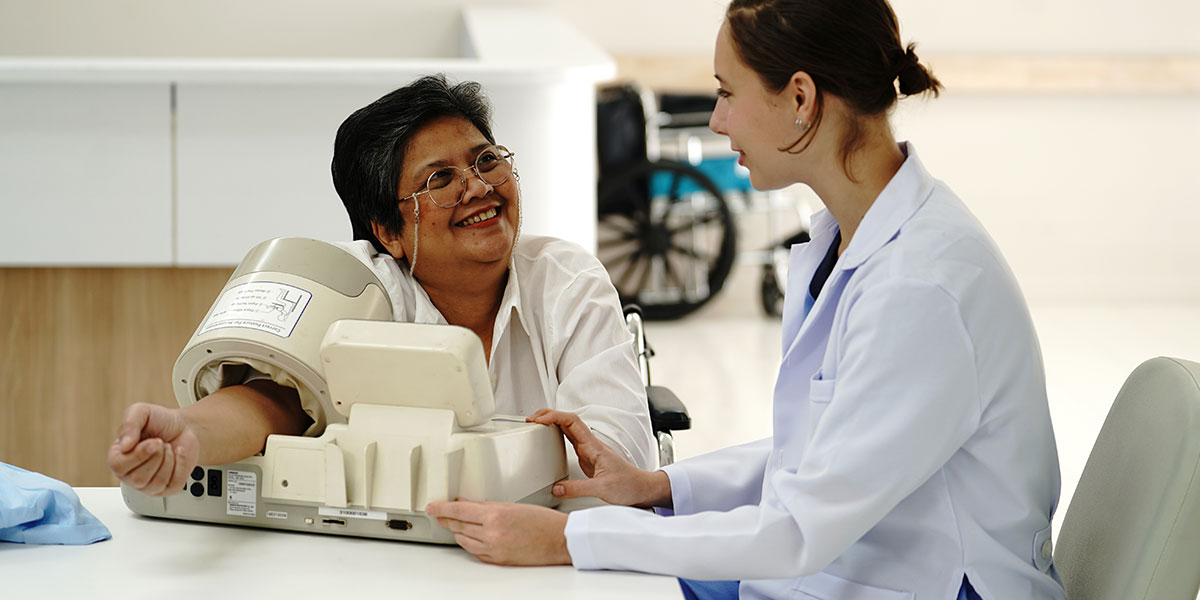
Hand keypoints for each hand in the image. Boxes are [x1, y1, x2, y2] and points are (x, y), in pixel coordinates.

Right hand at [106, 402, 199, 496]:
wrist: (184, 426)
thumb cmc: (160, 422)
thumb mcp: (141, 412)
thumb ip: (129, 424)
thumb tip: (124, 446)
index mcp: (118, 458)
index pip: (118, 466)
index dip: (139, 454)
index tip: (154, 441)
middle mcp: (130, 475)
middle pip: (138, 478)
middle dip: (157, 456)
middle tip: (161, 442)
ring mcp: (149, 485)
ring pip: (157, 483)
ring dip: (168, 460)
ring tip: (168, 447)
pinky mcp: (168, 488)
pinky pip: (174, 484)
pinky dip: (181, 464)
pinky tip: (178, 454)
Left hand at [425, 500, 569, 565]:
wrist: (559, 541)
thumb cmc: (543, 521)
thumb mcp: (513, 506)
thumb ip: (486, 506)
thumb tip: (467, 504)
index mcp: (495, 516)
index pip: (459, 511)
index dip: (442, 508)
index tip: (431, 506)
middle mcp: (492, 534)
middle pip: (459, 526)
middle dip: (446, 519)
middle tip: (437, 513)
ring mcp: (494, 550)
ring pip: (464, 540)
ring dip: (456, 531)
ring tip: (452, 524)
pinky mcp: (498, 560)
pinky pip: (475, 552)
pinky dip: (469, 543)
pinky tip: (468, 537)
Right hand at [527, 409, 670, 507]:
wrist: (641, 489)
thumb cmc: (629, 485)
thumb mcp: (602, 489)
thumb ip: (578, 489)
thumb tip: (557, 487)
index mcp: (593, 447)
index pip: (571, 422)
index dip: (553, 417)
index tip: (538, 420)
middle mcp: (591, 445)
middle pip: (567, 421)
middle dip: (548, 415)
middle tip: (530, 420)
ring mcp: (589, 451)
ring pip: (568, 429)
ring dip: (552, 423)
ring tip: (536, 425)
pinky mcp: (588, 459)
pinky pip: (569, 441)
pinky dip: (557, 435)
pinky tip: (550, 439)